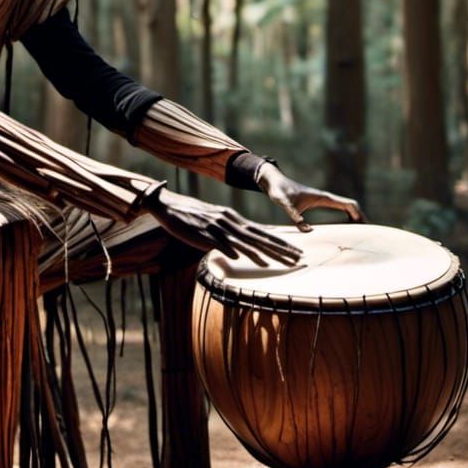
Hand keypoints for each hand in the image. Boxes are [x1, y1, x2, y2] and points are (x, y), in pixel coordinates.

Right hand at [143, 188, 301, 267]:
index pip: (262, 231)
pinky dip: (243, 253)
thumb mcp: (213, 222)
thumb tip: (238, 251)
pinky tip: (255, 261)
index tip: (296, 250)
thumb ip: (226, 235)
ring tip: (284, 262)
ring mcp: (219, 228)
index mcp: (233, 218)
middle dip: (282, 248)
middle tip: (300, 258)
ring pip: (249, 242)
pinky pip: (229, 246)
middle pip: (261, 237)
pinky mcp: (207, 234)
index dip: (280, 241)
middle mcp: (230, 221)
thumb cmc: (190, 216)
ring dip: (269, 253)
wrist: (168, 205)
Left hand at [257, 162, 366, 231]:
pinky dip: (345, 217)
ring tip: (362, 233)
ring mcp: (323, 200)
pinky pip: (337, 210)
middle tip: (370, 233)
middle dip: (361, 218)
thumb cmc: (280, 191)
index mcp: (323, 197)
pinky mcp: (318, 203)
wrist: (274, 182)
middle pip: (350, 206)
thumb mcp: (285, 204)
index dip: (359, 214)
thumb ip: (295, 216)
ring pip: (345, 208)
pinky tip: (345, 228)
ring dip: (355, 218)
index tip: (367, 225)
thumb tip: (307, 231)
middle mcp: (326, 197)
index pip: (347, 204)